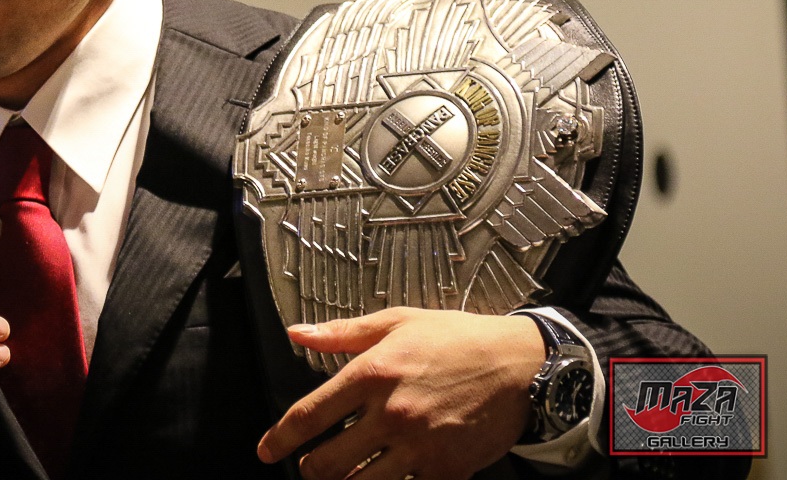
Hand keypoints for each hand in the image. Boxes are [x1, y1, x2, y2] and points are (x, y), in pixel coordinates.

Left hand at [257, 308, 544, 479]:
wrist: (520, 364)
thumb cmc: (457, 338)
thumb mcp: (396, 322)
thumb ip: (341, 333)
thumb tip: (298, 334)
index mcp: (373, 373)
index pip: (310, 415)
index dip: (280, 438)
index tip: (267, 450)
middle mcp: (391, 412)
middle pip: (328, 462)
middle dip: (311, 469)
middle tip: (310, 467)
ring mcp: (418, 445)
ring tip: (343, 477)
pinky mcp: (446, 469)